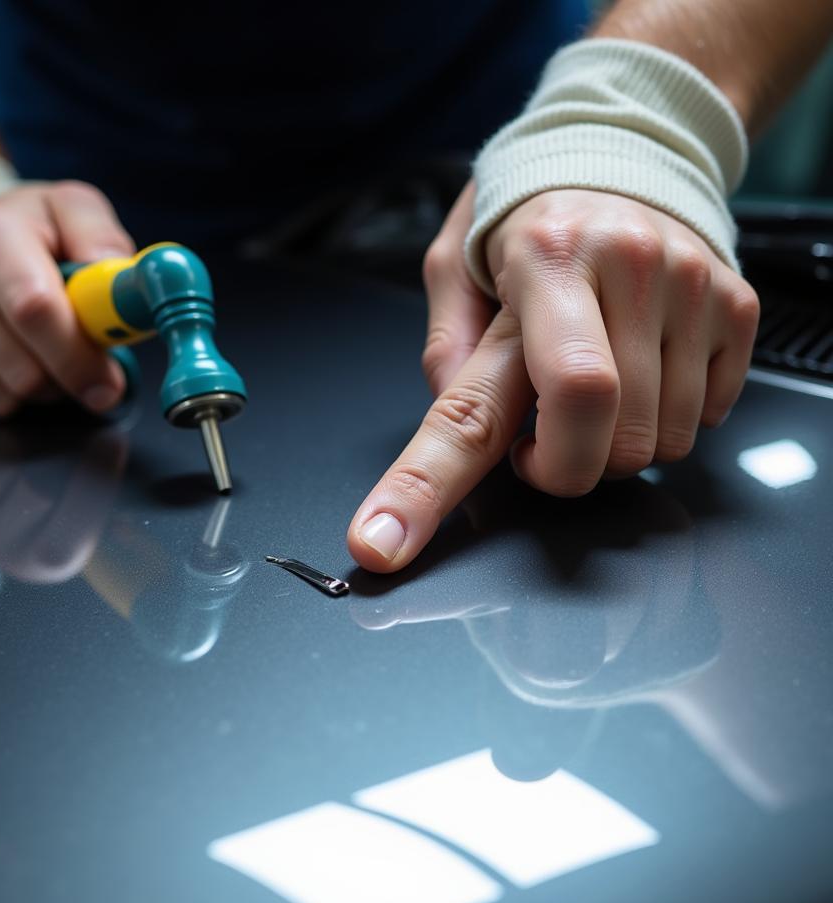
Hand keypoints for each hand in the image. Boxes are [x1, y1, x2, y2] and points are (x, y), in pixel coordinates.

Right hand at [0, 181, 134, 416]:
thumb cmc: (32, 231)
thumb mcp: (73, 211)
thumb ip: (105, 242)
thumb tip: (125, 284)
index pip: (36, 312)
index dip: (81, 358)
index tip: (110, 381)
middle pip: (26, 371)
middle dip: (67, 377)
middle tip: (80, 358)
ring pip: (5, 398)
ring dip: (39, 389)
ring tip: (37, 349)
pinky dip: (1, 398)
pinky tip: (2, 361)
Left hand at [347, 183, 759, 572]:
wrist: (631, 145)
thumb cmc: (530, 217)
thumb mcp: (456, 263)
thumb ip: (446, 345)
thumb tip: (444, 417)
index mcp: (537, 262)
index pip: (484, 405)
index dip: (424, 489)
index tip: (379, 545)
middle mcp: (621, 270)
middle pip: (594, 447)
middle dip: (563, 468)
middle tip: (542, 428)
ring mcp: (688, 289)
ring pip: (657, 444)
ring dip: (613, 443)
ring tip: (595, 379)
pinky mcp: (735, 306)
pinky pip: (705, 419)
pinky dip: (666, 417)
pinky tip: (644, 364)